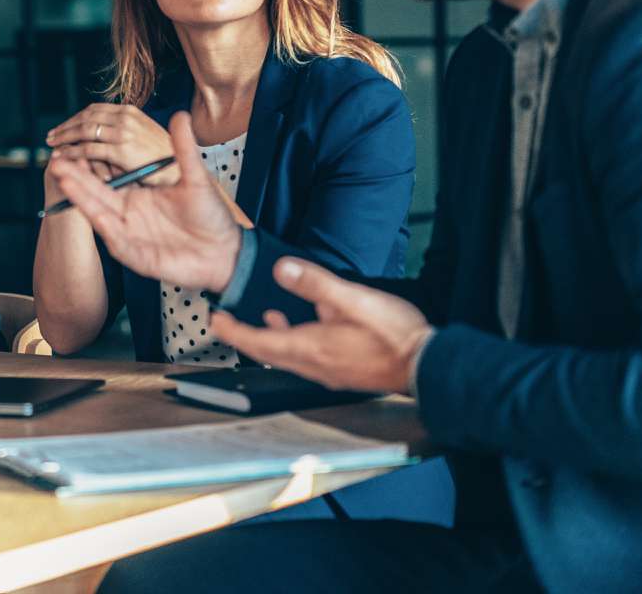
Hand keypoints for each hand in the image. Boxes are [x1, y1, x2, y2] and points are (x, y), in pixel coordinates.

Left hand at [47, 104, 179, 185]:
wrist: (181, 169)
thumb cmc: (162, 157)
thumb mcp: (144, 135)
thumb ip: (122, 130)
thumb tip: (98, 132)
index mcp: (130, 111)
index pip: (94, 109)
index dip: (75, 118)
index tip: (63, 127)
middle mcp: (125, 118)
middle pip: (85, 118)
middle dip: (65, 127)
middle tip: (51, 137)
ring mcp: (122, 133)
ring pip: (83, 131)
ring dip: (64, 138)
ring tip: (52, 147)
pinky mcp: (120, 150)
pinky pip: (88, 150)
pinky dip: (72, 153)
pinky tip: (62, 158)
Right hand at [47, 111, 245, 292]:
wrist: (226, 251)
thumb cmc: (211, 216)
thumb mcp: (196, 178)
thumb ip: (183, 148)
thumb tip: (180, 114)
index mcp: (138, 196)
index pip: (107, 178)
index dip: (89, 165)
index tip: (71, 146)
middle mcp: (129, 214)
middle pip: (95, 194)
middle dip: (75, 178)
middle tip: (55, 160)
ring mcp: (130, 235)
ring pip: (100, 214)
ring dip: (82, 198)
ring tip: (64, 179)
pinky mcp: (136, 256)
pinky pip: (117, 241)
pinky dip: (107, 228)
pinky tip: (96, 214)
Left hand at [209, 257, 432, 394]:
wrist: (427, 365)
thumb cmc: (395, 335)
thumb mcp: (353, 300)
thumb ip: (315, 284)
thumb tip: (281, 269)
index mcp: (311, 348)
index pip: (258, 343)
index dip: (233, 331)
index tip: (215, 321)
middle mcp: (314, 365)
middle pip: (266, 352)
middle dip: (243, 335)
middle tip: (225, 322)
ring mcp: (328, 372)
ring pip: (285, 356)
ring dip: (268, 338)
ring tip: (260, 319)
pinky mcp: (342, 371)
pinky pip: (305, 358)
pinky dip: (291, 342)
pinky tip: (300, 327)